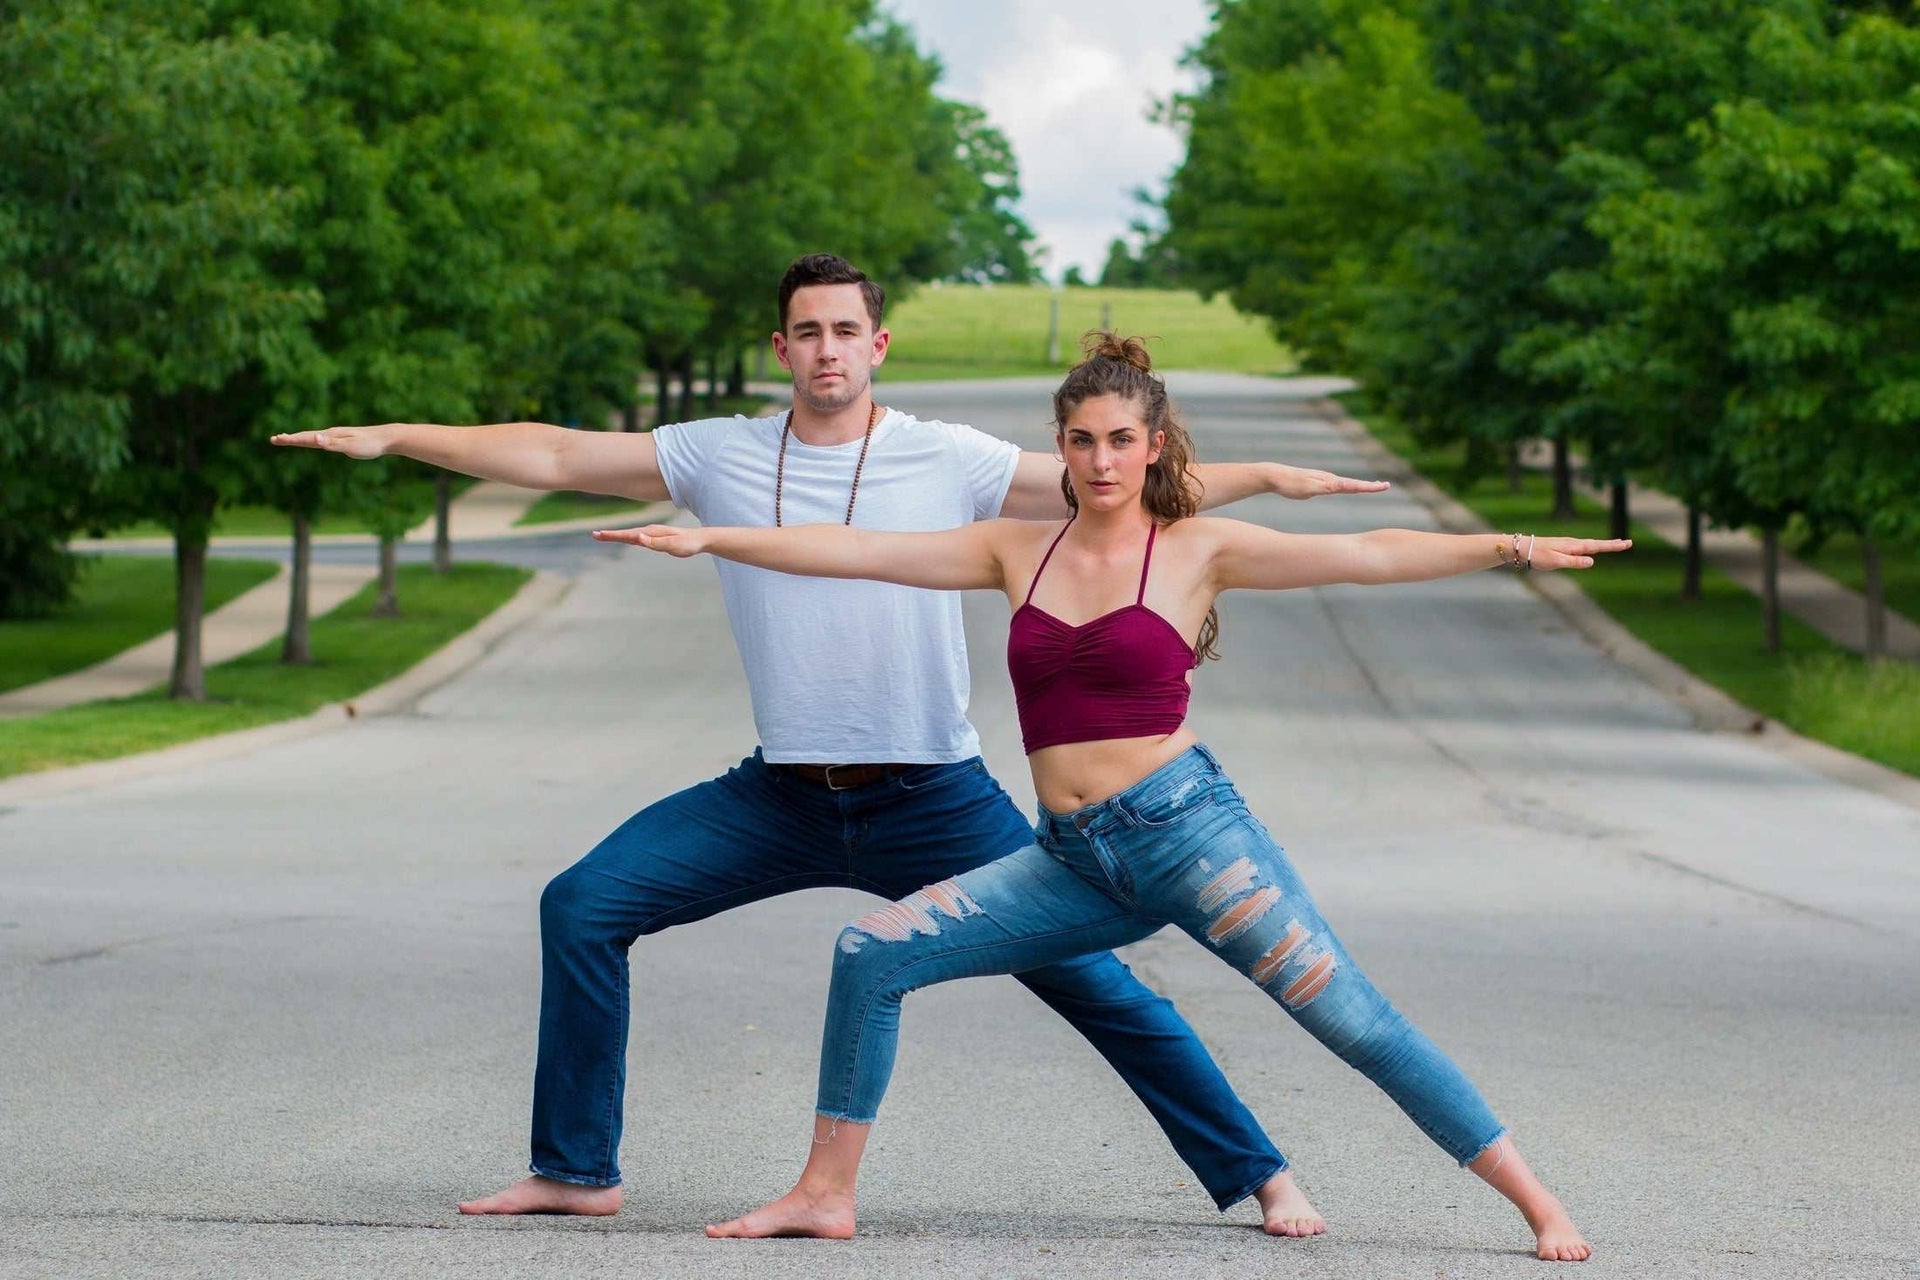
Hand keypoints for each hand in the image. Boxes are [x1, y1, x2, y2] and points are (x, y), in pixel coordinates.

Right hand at [269, 426, 390, 459]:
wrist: (387, 438)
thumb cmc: (370, 444)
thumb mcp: (351, 446)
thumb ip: (332, 444)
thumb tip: (315, 438)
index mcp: (331, 435)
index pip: (306, 438)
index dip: (290, 440)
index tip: (275, 439)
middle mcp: (332, 433)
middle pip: (306, 436)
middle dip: (290, 438)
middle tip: (274, 439)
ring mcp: (338, 435)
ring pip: (314, 437)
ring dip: (299, 438)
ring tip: (288, 438)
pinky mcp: (344, 439)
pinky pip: (323, 439)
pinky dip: (312, 440)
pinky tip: (314, 441)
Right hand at [592, 524, 708, 556]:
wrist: (700, 540)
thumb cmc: (687, 544)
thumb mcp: (672, 545)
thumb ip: (655, 543)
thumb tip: (638, 538)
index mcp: (651, 533)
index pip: (628, 534)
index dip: (613, 535)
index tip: (599, 535)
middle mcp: (649, 531)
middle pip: (626, 533)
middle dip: (610, 534)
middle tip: (594, 534)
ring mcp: (652, 534)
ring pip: (630, 535)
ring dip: (616, 535)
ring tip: (603, 536)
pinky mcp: (655, 538)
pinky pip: (637, 538)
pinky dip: (627, 538)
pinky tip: (624, 539)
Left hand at [1272, 464, 1390, 499]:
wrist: (1274, 476)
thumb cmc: (1290, 484)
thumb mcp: (1308, 488)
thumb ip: (1325, 487)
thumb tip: (1342, 484)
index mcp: (1330, 481)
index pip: (1354, 485)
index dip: (1370, 487)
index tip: (1385, 486)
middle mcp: (1329, 479)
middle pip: (1354, 483)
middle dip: (1370, 486)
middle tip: (1386, 486)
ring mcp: (1324, 479)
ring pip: (1347, 483)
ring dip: (1361, 485)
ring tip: (1374, 486)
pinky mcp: (1317, 482)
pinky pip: (1337, 485)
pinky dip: (1348, 486)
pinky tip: (1347, 487)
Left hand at [1522, 536, 1632, 570]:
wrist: (1522, 547)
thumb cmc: (1538, 555)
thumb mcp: (1557, 561)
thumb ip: (1574, 562)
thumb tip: (1592, 561)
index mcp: (1574, 546)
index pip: (1598, 546)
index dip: (1613, 546)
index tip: (1627, 543)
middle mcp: (1573, 543)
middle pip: (1597, 544)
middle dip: (1612, 544)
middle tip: (1628, 543)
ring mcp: (1568, 544)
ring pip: (1590, 544)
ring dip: (1604, 544)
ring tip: (1616, 544)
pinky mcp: (1563, 546)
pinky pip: (1582, 546)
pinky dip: (1592, 546)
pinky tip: (1593, 548)